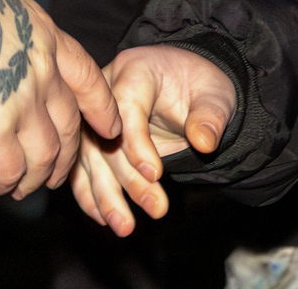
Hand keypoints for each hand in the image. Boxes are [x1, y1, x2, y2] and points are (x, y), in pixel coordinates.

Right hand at [0, 0, 120, 197]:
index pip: (88, 77)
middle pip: (71, 124)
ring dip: (36, 178)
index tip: (108, 127)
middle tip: (56, 174)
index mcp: (45, 34)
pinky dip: (4, 184)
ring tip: (19, 189)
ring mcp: (21, 102)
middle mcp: (43, 71)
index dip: (101, 107)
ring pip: (46, 155)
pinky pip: (9, 170)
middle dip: (68, 154)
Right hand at [69, 44, 236, 234]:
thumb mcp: (215, 95)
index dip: (138, 143)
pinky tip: (105, 219)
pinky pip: (82, 169)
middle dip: (129, 179)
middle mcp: (105, 92)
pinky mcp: (89, 139)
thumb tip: (204, 143)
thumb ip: (211, 116)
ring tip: (125, 227)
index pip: (127, 106)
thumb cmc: (200, 86)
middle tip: (157, 209)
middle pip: (105, 138)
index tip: (155, 174)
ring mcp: (93, 117)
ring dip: (105, 197)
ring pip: (89, 159)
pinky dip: (91, 195)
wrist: (186, 85)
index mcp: (135, 70)